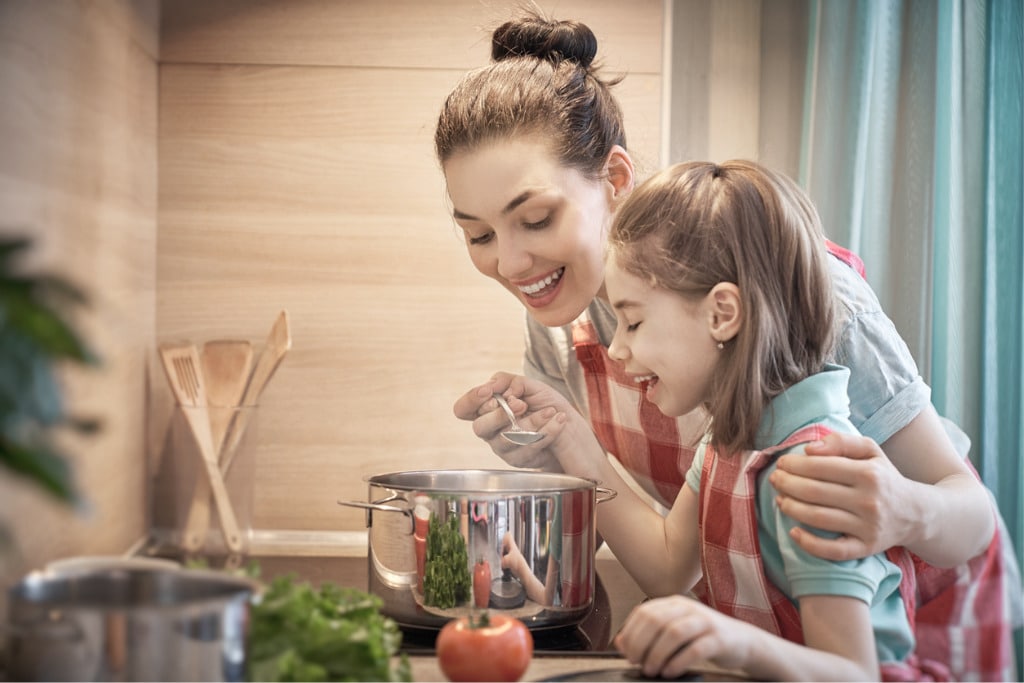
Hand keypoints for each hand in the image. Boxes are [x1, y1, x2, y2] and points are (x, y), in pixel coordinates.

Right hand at [452, 372, 569, 469]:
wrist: (569, 426)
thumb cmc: (543, 403)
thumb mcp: (528, 385)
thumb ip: (509, 381)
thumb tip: (495, 386)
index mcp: (485, 410)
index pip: (463, 409)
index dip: (471, 400)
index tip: (489, 391)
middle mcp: (489, 430)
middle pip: (480, 428)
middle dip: (500, 415)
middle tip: (521, 404)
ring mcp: (502, 447)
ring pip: (508, 438)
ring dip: (532, 422)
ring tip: (551, 411)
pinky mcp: (518, 459)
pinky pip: (529, 447)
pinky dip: (547, 431)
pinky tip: (558, 419)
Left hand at [615, 596, 753, 677]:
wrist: (742, 641)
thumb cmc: (704, 638)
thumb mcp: (675, 631)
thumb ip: (650, 634)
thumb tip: (621, 642)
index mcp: (674, 604)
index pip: (644, 612)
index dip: (631, 632)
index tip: (626, 652)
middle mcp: (688, 608)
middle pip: (656, 621)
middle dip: (640, 643)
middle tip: (636, 663)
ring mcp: (704, 622)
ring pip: (674, 633)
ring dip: (657, 654)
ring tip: (651, 670)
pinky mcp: (718, 639)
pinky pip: (695, 649)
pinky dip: (678, 662)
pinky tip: (670, 672)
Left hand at [769, 432, 912, 559]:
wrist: (916, 513)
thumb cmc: (883, 477)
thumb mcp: (871, 451)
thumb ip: (842, 442)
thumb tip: (810, 448)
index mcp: (869, 474)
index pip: (822, 467)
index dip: (795, 465)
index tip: (782, 463)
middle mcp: (869, 501)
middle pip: (816, 492)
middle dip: (787, 484)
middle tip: (774, 479)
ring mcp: (868, 527)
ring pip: (819, 518)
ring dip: (791, 508)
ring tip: (779, 499)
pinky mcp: (867, 548)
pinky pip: (834, 550)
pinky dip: (810, 544)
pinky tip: (792, 532)